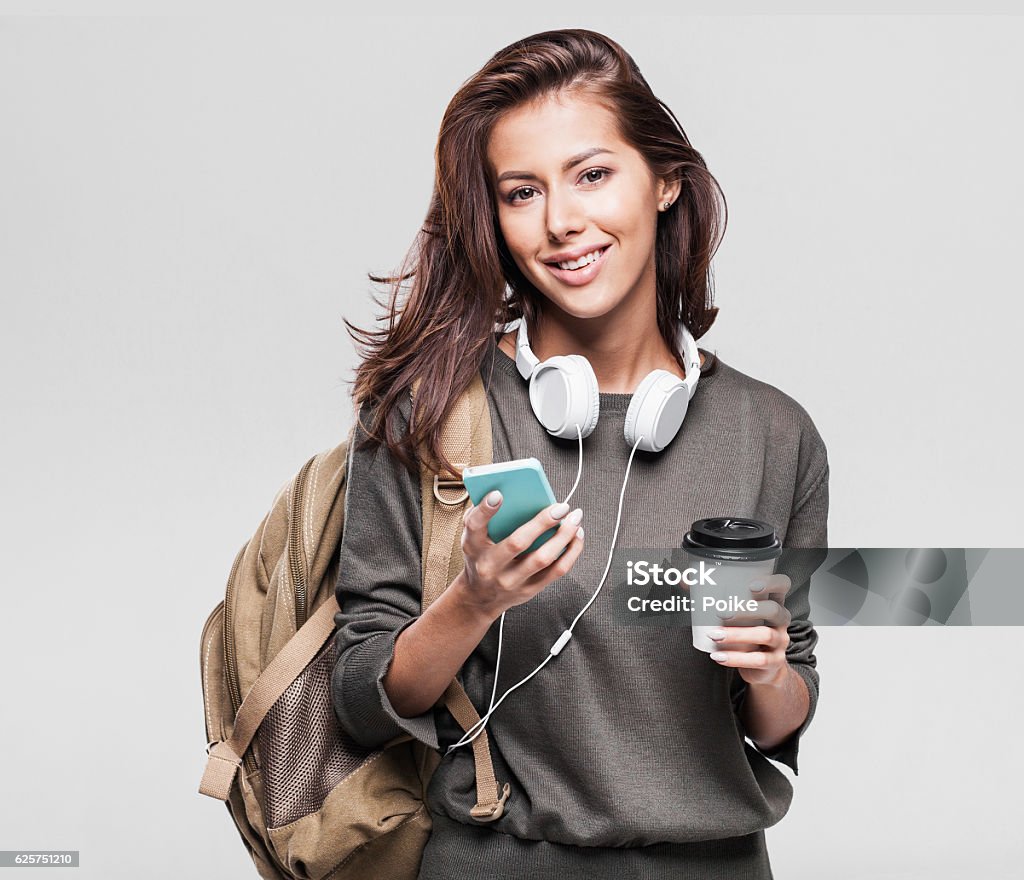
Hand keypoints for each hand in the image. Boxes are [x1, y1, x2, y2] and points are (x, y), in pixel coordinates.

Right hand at [456, 492, 584, 619]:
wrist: (480, 597)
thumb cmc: (480, 557)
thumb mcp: (472, 537)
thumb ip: (483, 515)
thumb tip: (507, 492)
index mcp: (473, 547)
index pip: (475, 526)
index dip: (485, 510)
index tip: (498, 493)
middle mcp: (490, 566)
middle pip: (517, 543)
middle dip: (542, 523)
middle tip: (561, 507)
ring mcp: (511, 580)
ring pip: (543, 559)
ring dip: (564, 536)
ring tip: (574, 519)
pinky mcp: (530, 589)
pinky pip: (557, 571)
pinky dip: (571, 551)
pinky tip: (576, 535)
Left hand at [707, 573, 792, 686]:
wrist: (761, 668)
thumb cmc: (745, 632)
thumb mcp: (735, 614)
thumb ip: (711, 597)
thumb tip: (683, 580)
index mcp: (773, 602)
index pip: (782, 585)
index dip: (771, 583)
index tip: (751, 585)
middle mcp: (781, 620)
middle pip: (773, 610)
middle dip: (748, 610)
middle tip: (721, 613)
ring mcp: (780, 642)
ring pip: (764, 635)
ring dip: (737, 634)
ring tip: (714, 635)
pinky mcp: (774, 662)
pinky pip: (758, 659)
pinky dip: (736, 658)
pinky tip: (718, 657)